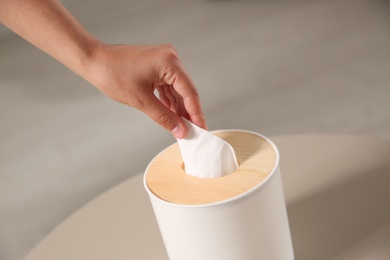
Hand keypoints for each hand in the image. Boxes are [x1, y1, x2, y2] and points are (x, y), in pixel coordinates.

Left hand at [84, 43, 206, 137]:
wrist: (94, 61)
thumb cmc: (112, 74)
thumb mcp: (141, 100)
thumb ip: (164, 117)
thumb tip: (180, 130)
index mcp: (169, 62)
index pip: (189, 92)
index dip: (196, 113)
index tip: (201, 128)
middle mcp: (170, 58)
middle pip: (185, 91)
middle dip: (188, 112)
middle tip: (193, 131)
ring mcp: (163, 61)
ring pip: (177, 90)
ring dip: (178, 108)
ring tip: (182, 126)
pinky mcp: (156, 66)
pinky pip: (167, 86)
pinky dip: (169, 101)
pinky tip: (172, 115)